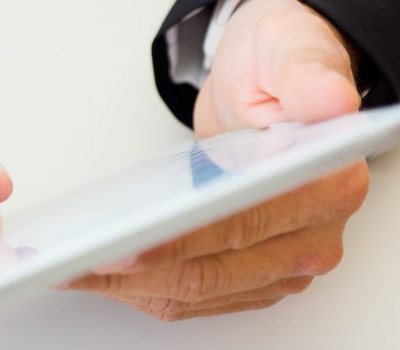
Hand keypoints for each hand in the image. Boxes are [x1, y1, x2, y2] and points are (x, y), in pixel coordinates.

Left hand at [64, 0, 366, 319]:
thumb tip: (328, 102)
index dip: (177, 241)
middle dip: (135, 271)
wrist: (270, 90)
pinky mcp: (250, 275)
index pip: (241, 226)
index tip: (124, 244)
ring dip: (127, 286)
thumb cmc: (276, 70)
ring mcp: (280, 264)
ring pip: (193, 293)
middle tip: (75, 261)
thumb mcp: (288, 52)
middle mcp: (312, 238)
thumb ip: (308, 76)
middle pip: (210, 273)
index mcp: (328, 186)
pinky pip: (190, 297)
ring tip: (71, 269)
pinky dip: (138, 288)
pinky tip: (97, 273)